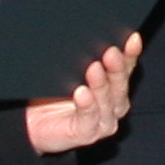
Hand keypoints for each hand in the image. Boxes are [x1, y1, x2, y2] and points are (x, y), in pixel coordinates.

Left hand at [25, 34, 140, 155]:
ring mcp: (102, 121)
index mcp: (114, 86)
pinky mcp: (87, 133)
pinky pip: (89, 119)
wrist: (32, 123)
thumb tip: (88, 31)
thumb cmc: (52, 93)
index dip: (131, 53)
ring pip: (107, 102)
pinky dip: (87, 105)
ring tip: (94, 69)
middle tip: (111, 53)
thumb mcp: (69, 70)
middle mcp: (113, 104)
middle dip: (116, 68)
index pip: (127, 67)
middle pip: (120, 84)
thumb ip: (82, 56)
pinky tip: (82, 93)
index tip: (131, 39)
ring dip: (101, 85)